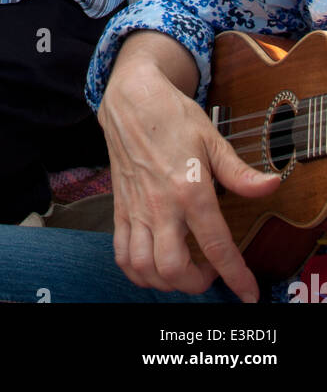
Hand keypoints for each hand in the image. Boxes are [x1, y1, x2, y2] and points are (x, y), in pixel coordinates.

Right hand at [98, 56, 280, 301]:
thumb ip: (240, 172)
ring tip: (181, 270)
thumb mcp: (211, 138)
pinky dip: (136, 270)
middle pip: (172, 268)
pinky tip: (152, 265)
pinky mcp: (120, 207)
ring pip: (143, 267)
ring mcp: (136, 208)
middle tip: (210, 272)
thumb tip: (270, 185)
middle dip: (195, 284)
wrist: (131, 98)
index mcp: (189, 189)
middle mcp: (160, 205)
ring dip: (164, 281)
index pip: (216, 246)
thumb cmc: (171, 115)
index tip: (247, 292)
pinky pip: (120, 252)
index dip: (235, 276)